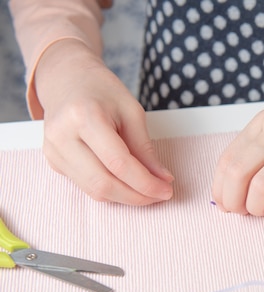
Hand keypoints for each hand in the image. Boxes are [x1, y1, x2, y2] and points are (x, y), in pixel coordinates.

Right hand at [35, 39, 173, 204]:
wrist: (67, 79)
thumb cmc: (102, 91)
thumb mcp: (132, 111)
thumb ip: (145, 148)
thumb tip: (162, 180)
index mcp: (83, 116)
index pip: (118, 163)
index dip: (145, 182)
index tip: (166, 189)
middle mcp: (62, 136)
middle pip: (103, 183)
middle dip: (136, 196)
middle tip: (159, 195)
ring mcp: (53, 151)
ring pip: (93, 190)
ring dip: (125, 197)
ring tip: (147, 191)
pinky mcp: (53, 161)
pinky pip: (86, 186)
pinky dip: (111, 190)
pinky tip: (126, 182)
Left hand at [212, 96, 263, 218]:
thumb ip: (257, 153)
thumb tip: (230, 191)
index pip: (228, 159)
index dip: (220, 188)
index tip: (225, 204)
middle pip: (238, 172)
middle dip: (233, 200)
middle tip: (240, 213)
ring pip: (262, 183)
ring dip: (255, 207)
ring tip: (261, 213)